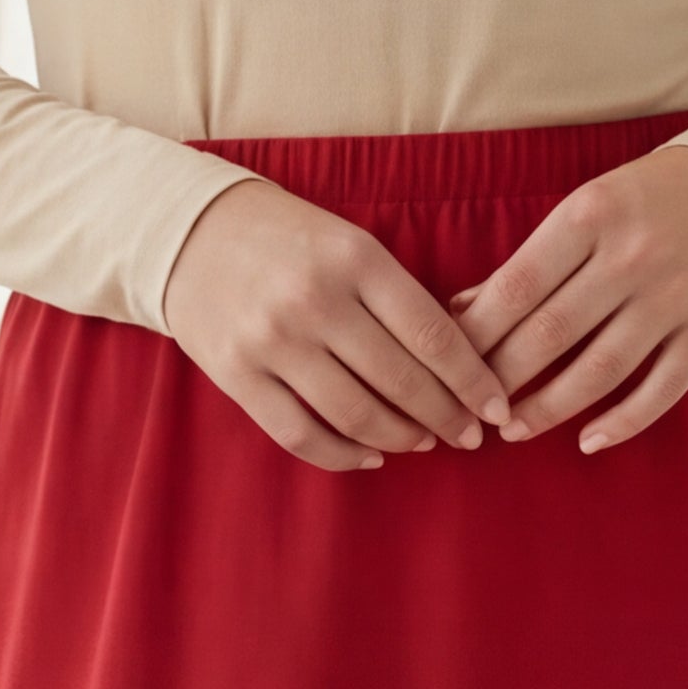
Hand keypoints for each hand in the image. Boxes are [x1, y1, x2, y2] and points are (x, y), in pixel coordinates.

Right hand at [160, 175, 514, 473]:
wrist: (189, 233)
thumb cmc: (289, 240)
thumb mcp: (349, 243)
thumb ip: (397, 297)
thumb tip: (460, 365)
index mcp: (354, 258)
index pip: (432, 334)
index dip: (473, 381)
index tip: (498, 408)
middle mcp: (315, 300)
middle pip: (401, 381)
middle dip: (447, 417)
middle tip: (469, 435)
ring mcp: (272, 341)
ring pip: (356, 415)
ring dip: (400, 438)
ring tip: (422, 440)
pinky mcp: (237, 375)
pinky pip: (301, 435)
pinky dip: (344, 455)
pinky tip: (370, 455)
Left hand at [451, 139, 687, 450]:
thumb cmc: (648, 199)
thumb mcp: (586, 208)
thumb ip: (531, 261)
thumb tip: (463, 311)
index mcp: (591, 216)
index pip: (517, 286)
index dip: (476, 334)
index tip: (446, 365)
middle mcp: (632, 258)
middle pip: (551, 333)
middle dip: (502, 378)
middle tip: (471, 408)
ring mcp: (674, 299)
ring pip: (601, 369)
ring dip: (549, 408)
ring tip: (512, 429)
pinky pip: (661, 389)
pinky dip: (623, 422)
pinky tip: (588, 441)